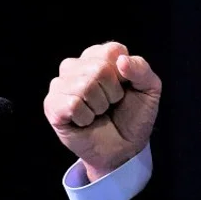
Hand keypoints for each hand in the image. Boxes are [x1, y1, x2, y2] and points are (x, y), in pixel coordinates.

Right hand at [43, 41, 161, 181]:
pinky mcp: (52, 105)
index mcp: (99, 56)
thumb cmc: (133, 116)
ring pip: (84, 86)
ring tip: (98, 112)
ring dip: (99, 106)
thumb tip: (121, 61)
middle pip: (99, 68)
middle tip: (111, 104)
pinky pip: (72, 104)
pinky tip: (85, 121)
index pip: (112, 51)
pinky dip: (86, 117)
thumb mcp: (149, 89)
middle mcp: (77, 65)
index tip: (125, 88)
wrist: (123, 148)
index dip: (124, 75)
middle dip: (112, 93)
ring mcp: (61, 84)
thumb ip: (141, 69)